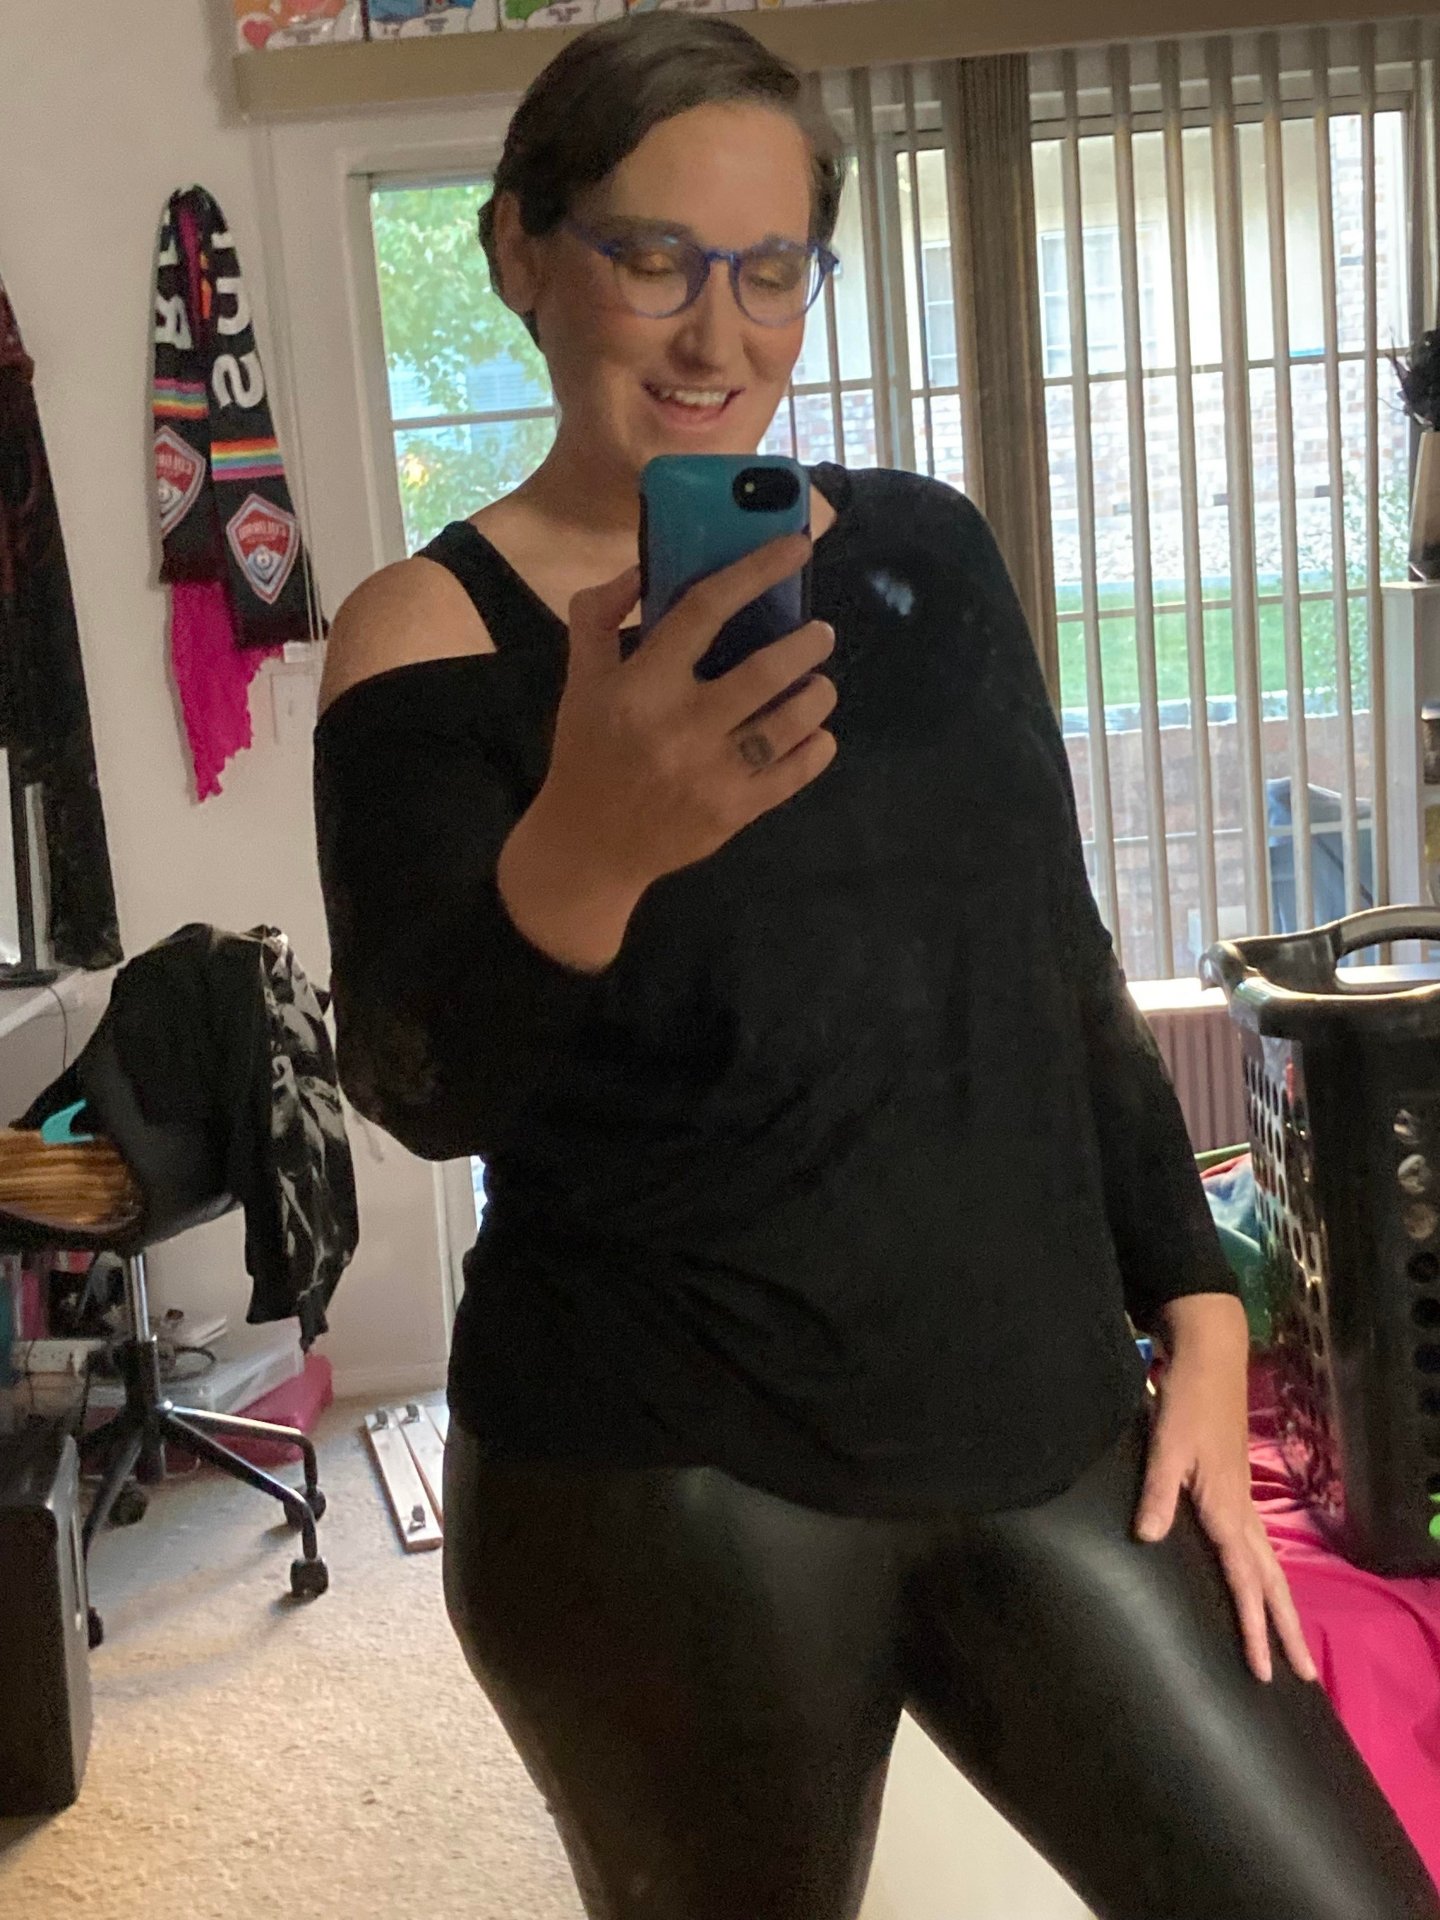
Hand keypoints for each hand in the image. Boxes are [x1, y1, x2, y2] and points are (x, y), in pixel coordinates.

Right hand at [540, 539, 837, 896]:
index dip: (755, 571)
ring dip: (817, 695)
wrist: (588, 846)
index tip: (795, 548)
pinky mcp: (732, 812)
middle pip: (765, 671)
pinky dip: (815, 748)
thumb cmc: (588, 751)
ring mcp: (710, 773)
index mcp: (642, 685)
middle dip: (806, 644)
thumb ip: (598, 616)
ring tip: (820, 684)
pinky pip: (792, 774)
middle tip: (819, 634)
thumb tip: (642, 569)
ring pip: (788, 722)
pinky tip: (816, 733)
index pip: (705, 610)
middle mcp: (680, 726)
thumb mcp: (579, 680)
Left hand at [1134, 1342, 1318, 1686]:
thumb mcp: (1165, 1447)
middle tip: (1304, 1675)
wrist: (1210, 1360)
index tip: (1266, 1670)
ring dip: (1280, 1606)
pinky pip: (1259, 1547)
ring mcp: (1243, 1502)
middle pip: (1271, 1584)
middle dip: (1286, 1630)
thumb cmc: (1186, 1402)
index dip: (1253, 1628)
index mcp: (1227, 1511)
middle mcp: (1242, 1513)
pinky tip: (1258, 1581)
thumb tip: (1148, 1540)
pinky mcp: (1237, 1490)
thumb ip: (1157, 1494)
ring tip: (1290, 1642)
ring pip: (1270, 1567)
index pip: (1246, 1583)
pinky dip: (1266, 1575)